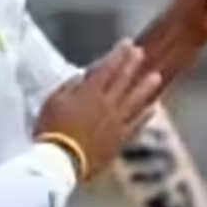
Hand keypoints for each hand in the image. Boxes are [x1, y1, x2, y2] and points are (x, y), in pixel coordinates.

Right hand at [34, 40, 163, 181]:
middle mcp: (107, 105)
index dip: (119, 54)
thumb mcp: (54, 101)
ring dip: (146, 88)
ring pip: (135, 101)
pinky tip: (152, 109)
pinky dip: (145, 116)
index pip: (108, 68)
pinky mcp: (120, 141)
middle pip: (123, 81)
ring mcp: (116, 123)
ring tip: (156, 77)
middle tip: (141, 53)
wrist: (60, 162)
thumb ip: (71, 86)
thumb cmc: (51, 130)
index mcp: (90, 93)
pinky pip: (137, 125)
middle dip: (132, 65)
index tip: (128, 44)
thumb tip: (83, 76)